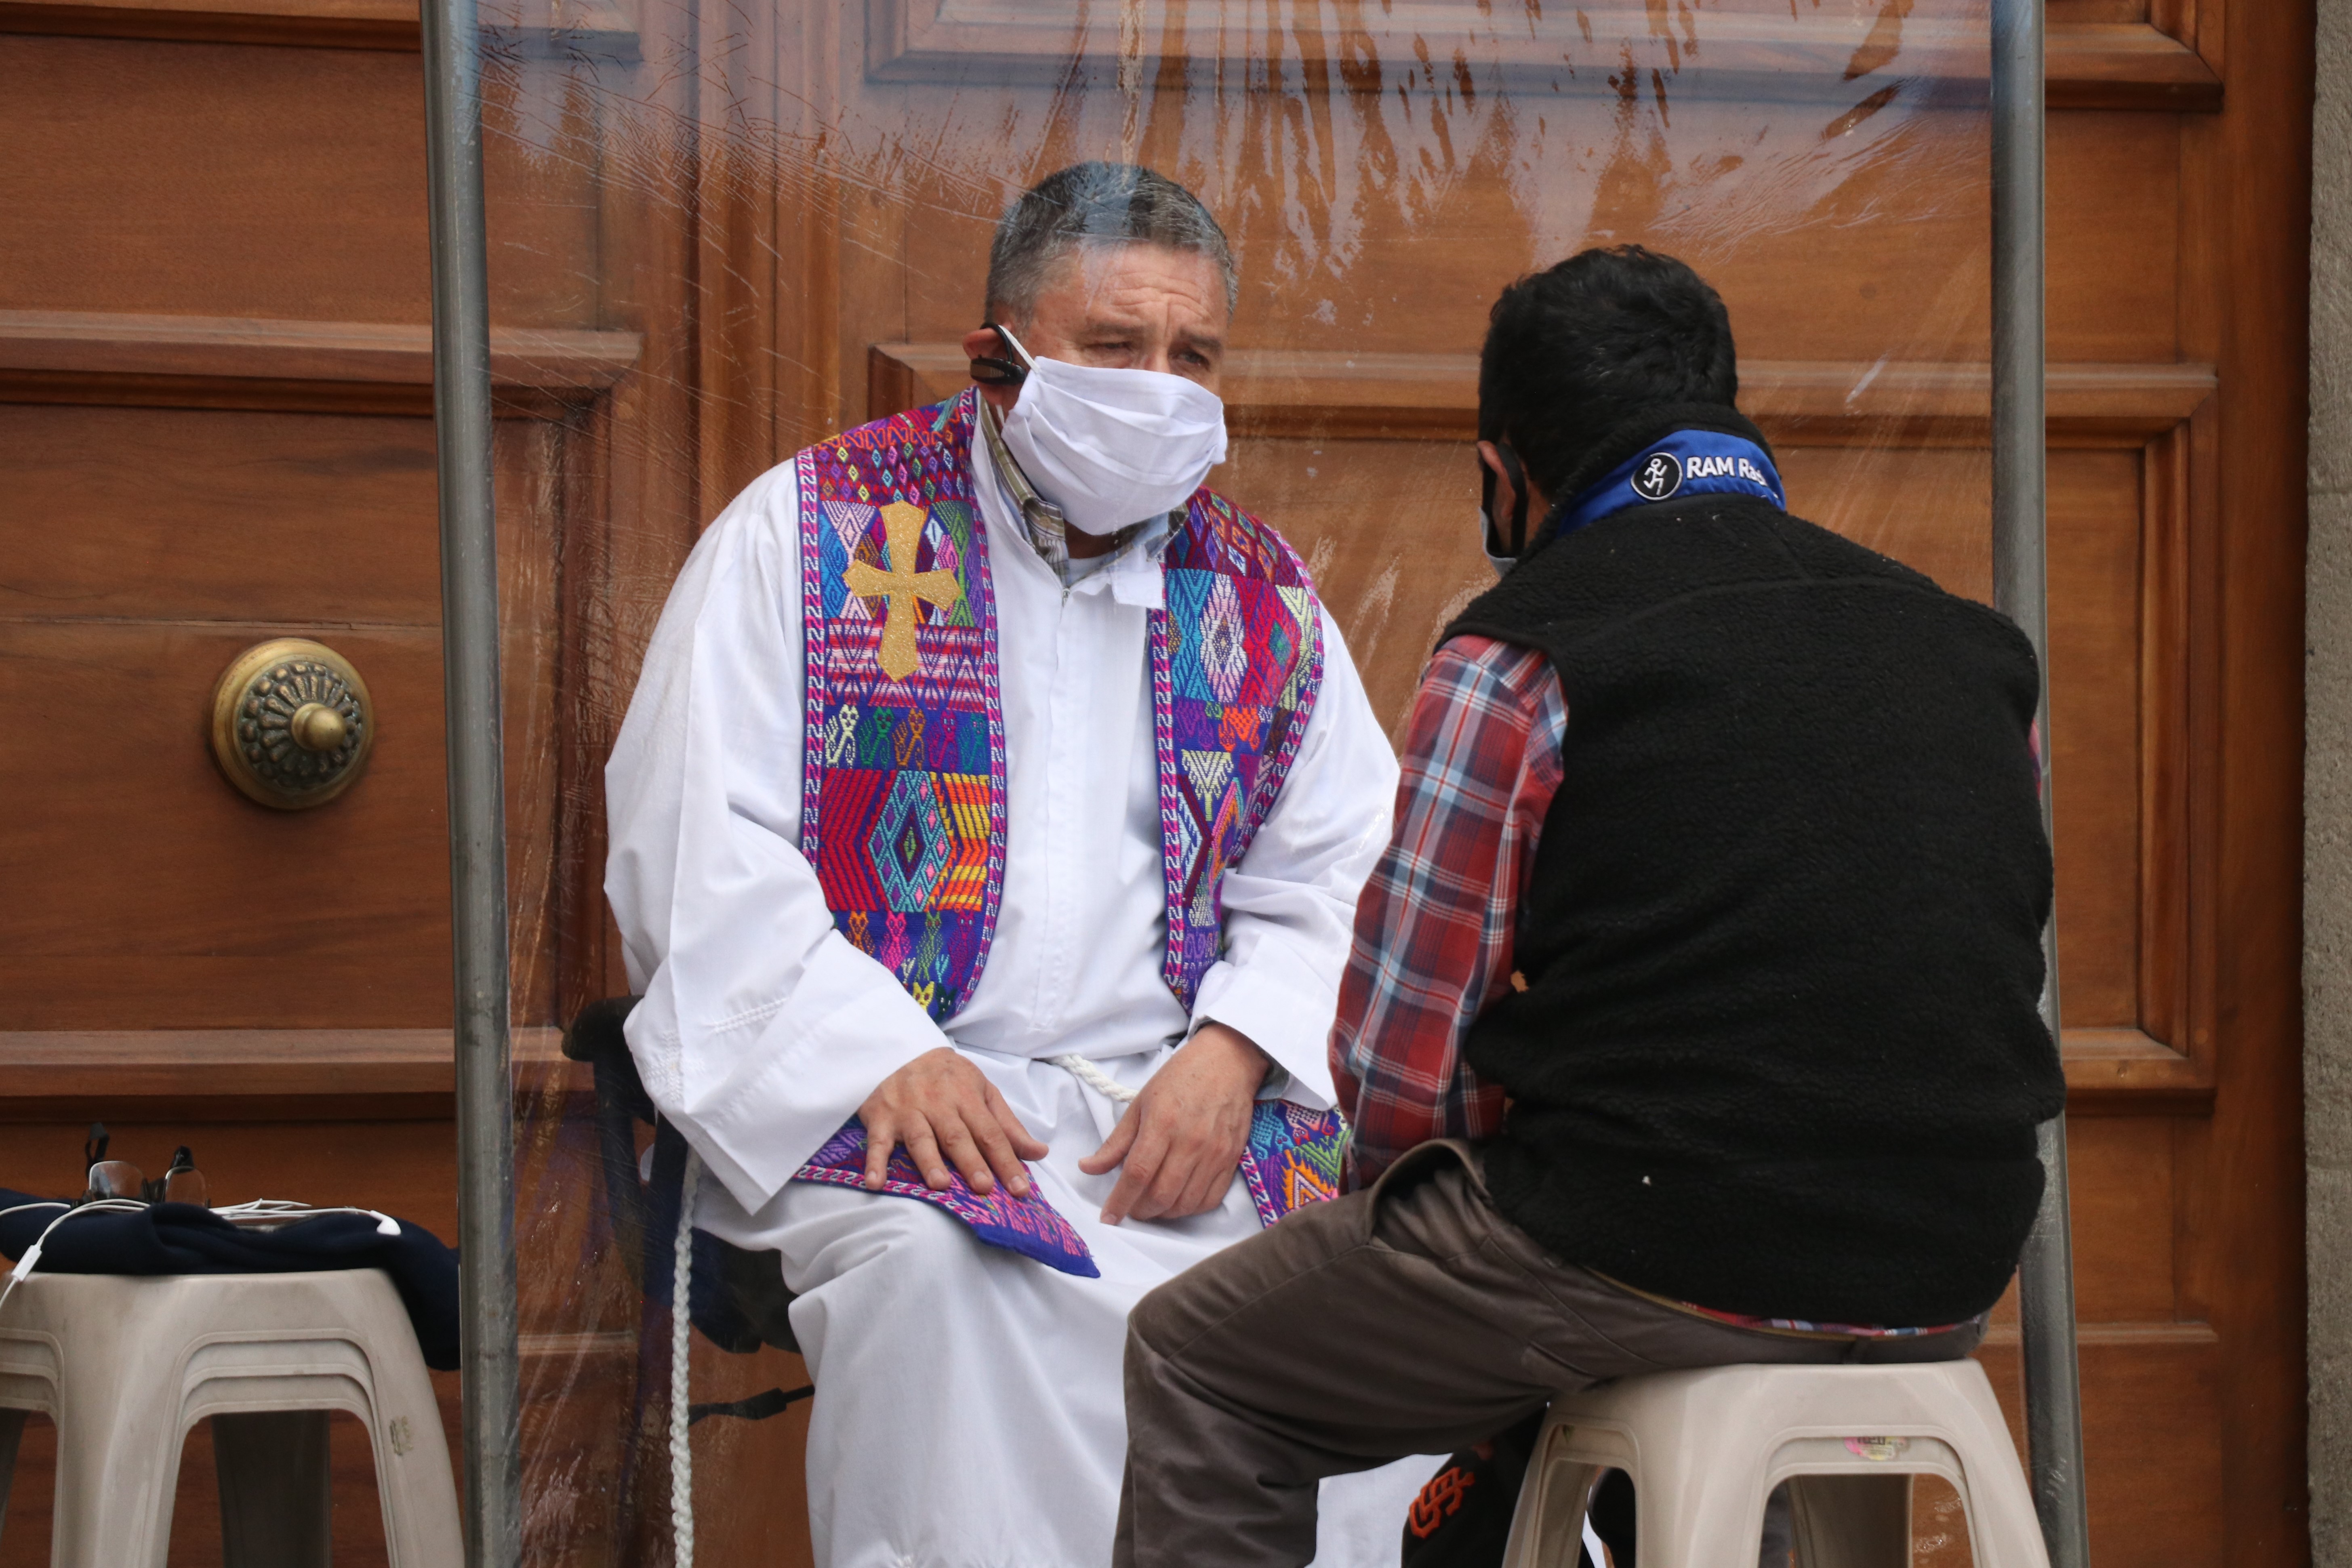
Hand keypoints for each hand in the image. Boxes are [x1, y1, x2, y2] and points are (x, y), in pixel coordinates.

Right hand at [857, 1048, 1048, 1198]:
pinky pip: (877, 1142)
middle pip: (957, 1136)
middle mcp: (939, 1103)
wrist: (900, 1049)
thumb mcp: (982, 1092)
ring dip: (929, 1162)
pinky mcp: (881, 1118)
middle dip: (971, 1162)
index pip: (991, 1133)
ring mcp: (908, 1111)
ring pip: (921, 1138)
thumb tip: (1039, 1153)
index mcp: (967, 1097)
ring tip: (940, 1185)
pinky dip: (875, 1163)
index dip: (1006, 1161)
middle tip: (984, 1188)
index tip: (1020, 1189)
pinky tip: (875, 1183)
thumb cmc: (948, 1078)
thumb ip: (1008, 1126)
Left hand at [1078, 1023, 1269, 1224]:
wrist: (1228, 1061)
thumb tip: (1088, 1168)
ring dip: (1163, 1213)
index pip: (1137, 1173)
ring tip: (1152, 1204)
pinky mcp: (1232, 1160)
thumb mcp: (1140, 1103)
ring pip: (1185, 1203)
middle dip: (1140, 1211)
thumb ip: (1116, 1141)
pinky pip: (1210, 1200)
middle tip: (1130, 1208)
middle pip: (1161, 1195)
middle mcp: (1190, 1142)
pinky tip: (1177, 1200)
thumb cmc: (1180, 1078)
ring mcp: (1214, 1153)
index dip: (1119, 1201)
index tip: (1107, 1218)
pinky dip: (1190, 1209)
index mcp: (1162, 1124)